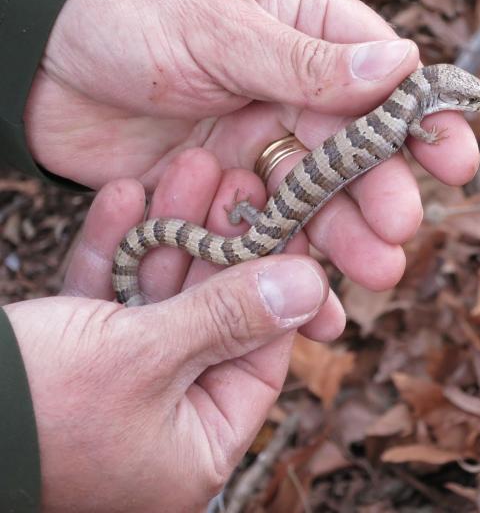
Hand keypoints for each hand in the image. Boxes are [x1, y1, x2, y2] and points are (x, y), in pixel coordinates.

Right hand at [6, 150, 340, 510]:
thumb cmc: (35, 404)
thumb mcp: (144, 356)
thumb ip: (230, 317)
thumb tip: (312, 286)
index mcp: (194, 445)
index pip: (261, 353)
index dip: (276, 282)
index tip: (289, 222)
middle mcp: (161, 421)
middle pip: (210, 316)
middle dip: (217, 242)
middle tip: (235, 179)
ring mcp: (115, 388)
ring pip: (157, 297)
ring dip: (168, 232)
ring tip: (189, 167)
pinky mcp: (72, 357)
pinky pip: (105, 298)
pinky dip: (113, 249)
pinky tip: (124, 194)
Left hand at [25, 0, 479, 291]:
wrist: (38, 65)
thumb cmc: (125, 16)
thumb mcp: (219, 30)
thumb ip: (307, 61)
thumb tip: (403, 65)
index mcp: (307, 29)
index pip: (384, 77)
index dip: (422, 120)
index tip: (455, 160)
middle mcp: (295, 90)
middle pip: (357, 148)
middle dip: (382, 191)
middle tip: (399, 232)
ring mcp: (263, 142)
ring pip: (320, 197)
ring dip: (345, 237)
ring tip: (373, 275)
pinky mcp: (229, 190)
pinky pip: (271, 231)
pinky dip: (289, 264)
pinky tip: (314, 302)